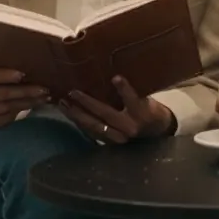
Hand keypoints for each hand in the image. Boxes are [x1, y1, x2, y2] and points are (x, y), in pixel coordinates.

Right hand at [0, 63, 49, 128]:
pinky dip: (24, 110)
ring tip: (45, 96)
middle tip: (43, 88)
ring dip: (28, 101)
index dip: (4, 75)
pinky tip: (37, 103)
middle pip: (1, 94)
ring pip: (7, 107)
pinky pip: (8, 118)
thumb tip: (27, 52)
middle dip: (24, 91)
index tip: (22, 74)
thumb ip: (1, 61)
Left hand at [58, 75, 174, 143]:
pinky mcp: (110, 143)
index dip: (124, 89)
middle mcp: (129, 127)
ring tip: (63, 104)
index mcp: (140, 112)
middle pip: (105, 114)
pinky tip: (70, 114)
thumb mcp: (144, 98)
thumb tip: (111, 75)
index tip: (116, 78)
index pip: (132, 99)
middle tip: (72, 92)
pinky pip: (91, 132)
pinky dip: (80, 123)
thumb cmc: (148, 109)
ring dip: (77, 115)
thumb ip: (129, 92)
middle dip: (87, 103)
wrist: (154, 132)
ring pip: (94, 125)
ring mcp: (118, 137)